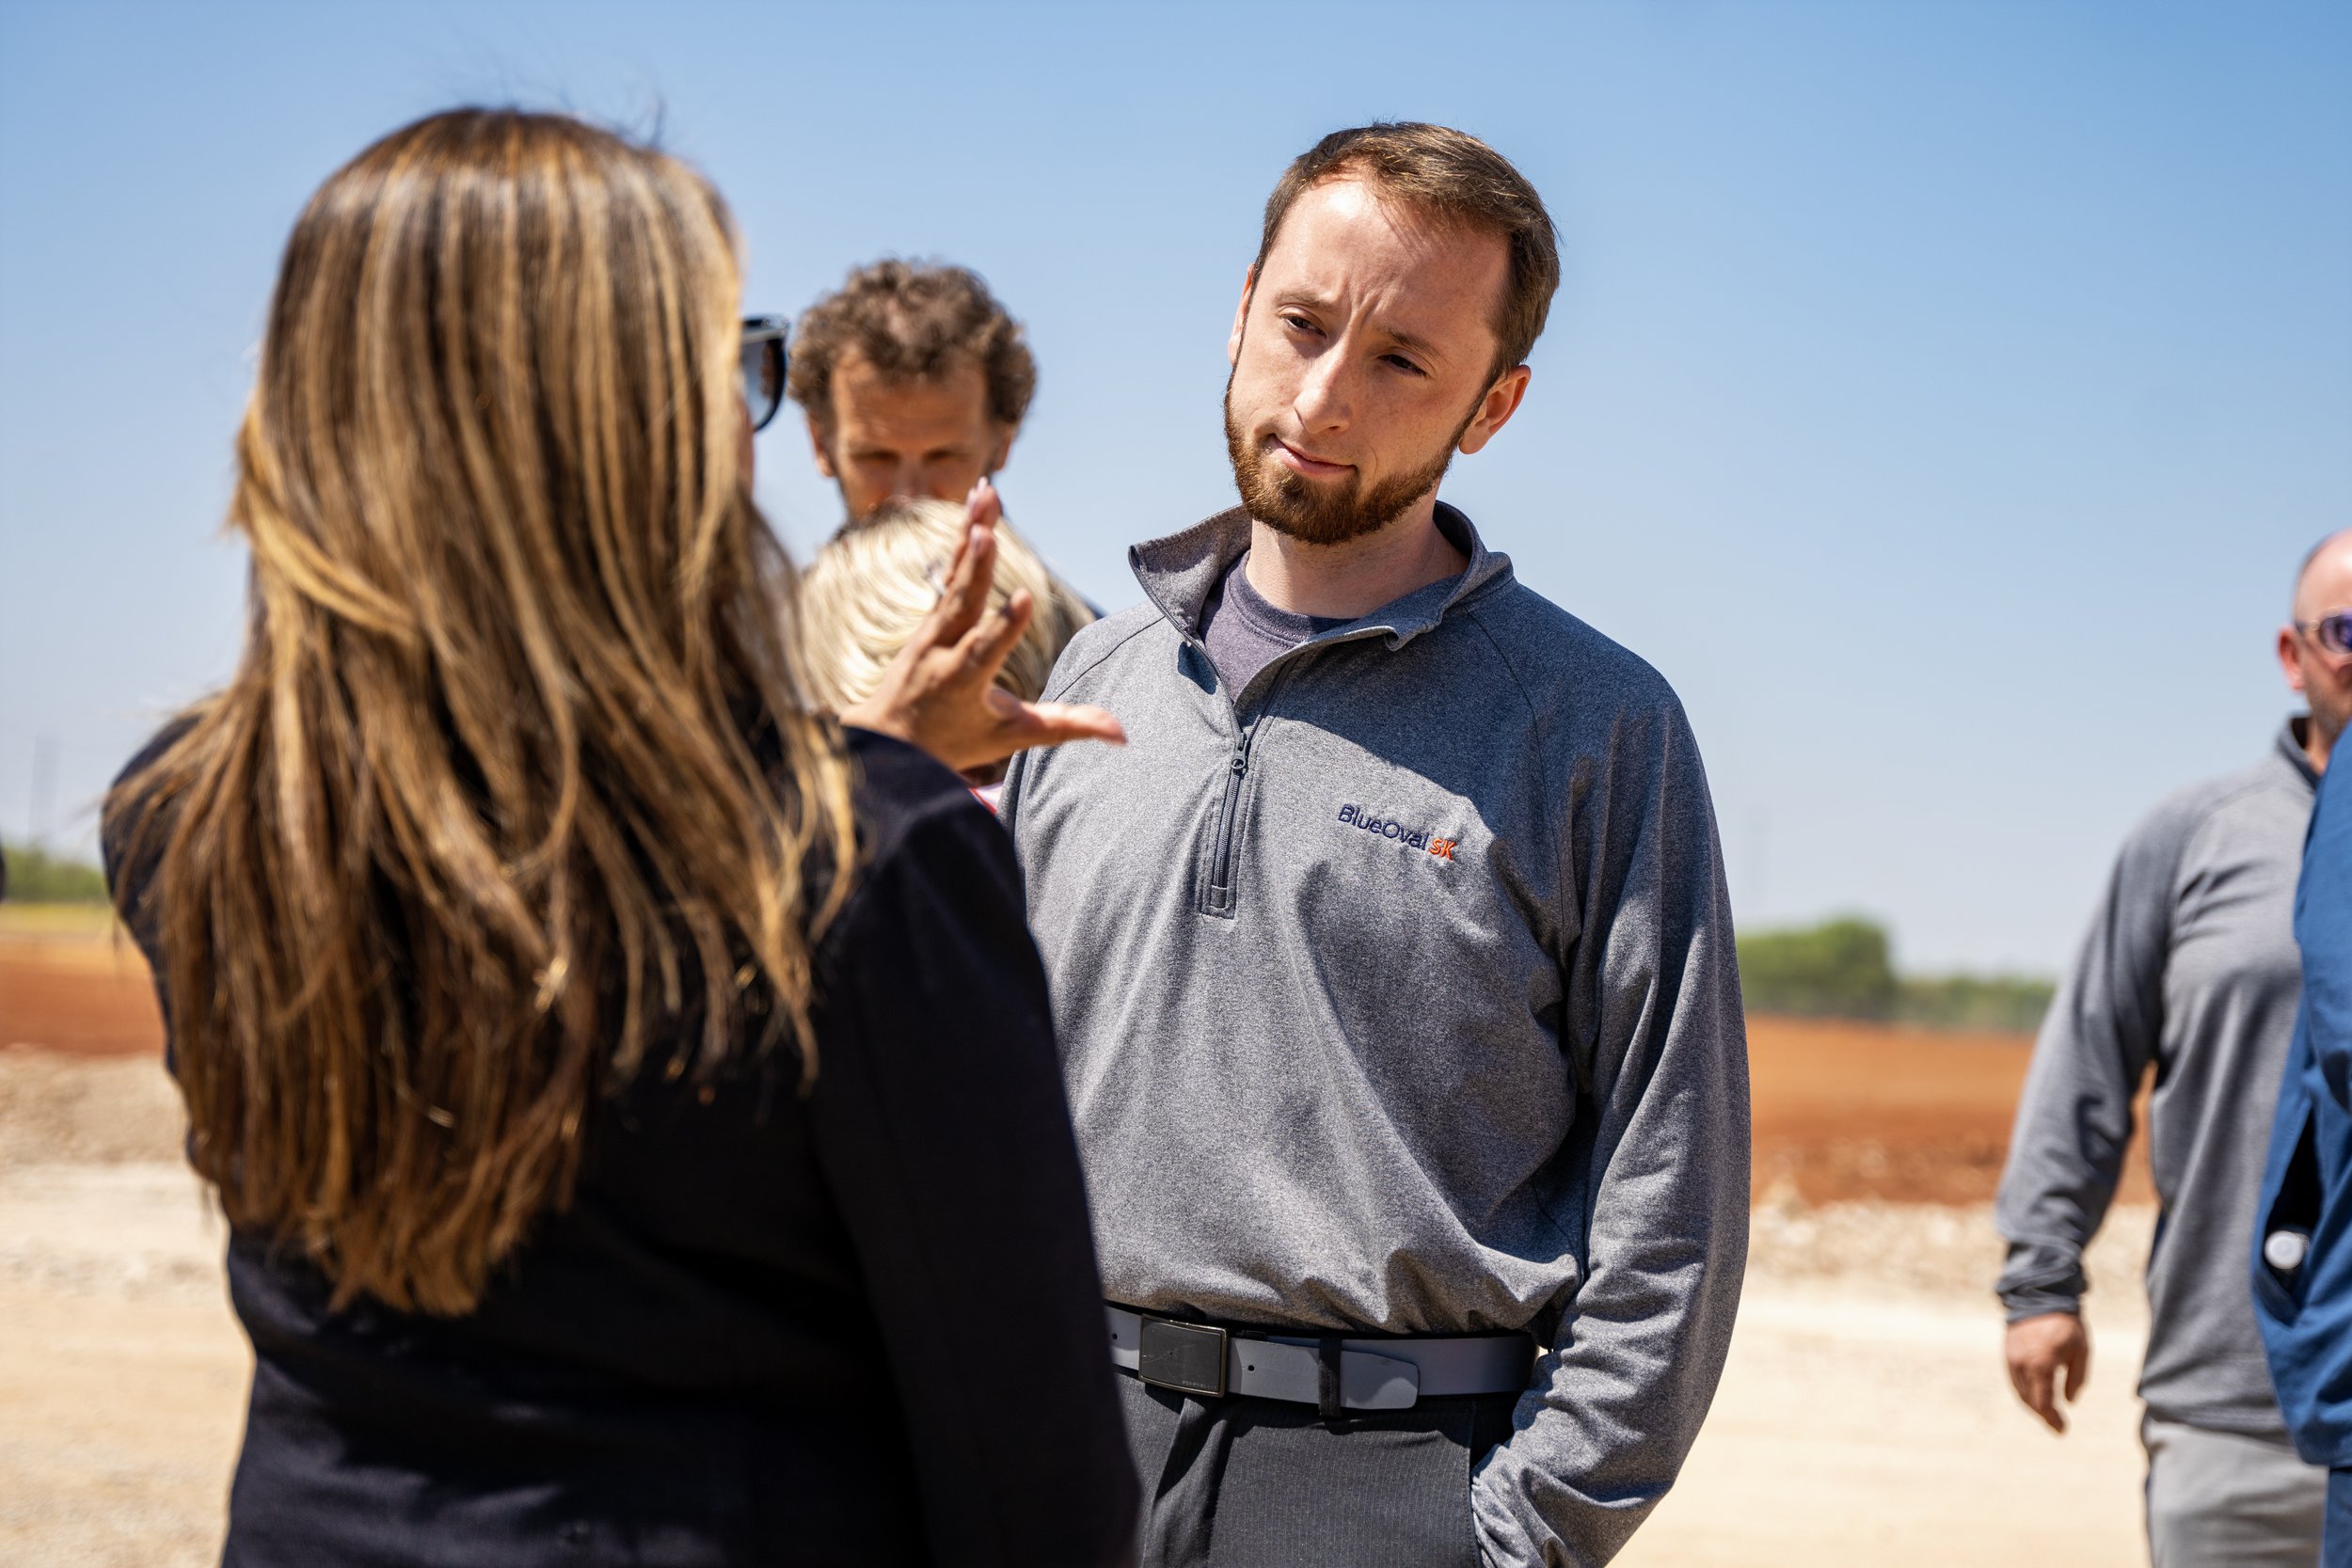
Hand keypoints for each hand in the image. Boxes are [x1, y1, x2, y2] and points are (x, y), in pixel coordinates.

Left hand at [839, 479, 1125, 773]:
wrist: (889, 735)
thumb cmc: (957, 739)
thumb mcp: (1012, 737)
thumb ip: (1067, 727)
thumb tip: (1124, 735)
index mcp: (962, 681)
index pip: (985, 649)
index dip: (1004, 626)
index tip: (1022, 597)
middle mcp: (941, 648)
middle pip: (961, 601)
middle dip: (975, 566)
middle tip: (984, 530)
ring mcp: (933, 625)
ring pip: (955, 573)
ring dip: (971, 531)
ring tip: (986, 492)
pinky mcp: (934, 610)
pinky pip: (951, 566)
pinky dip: (964, 533)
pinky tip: (979, 498)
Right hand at [2004, 1311, 2089, 1433]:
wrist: (2040, 1296)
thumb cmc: (2066, 1323)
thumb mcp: (2082, 1351)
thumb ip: (2076, 1379)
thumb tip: (2069, 1401)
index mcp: (2042, 1366)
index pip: (2043, 1403)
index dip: (2052, 1420)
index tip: (2062, 1430)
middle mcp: (2022, 1365)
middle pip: (2029, 1401)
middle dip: (2043, 1415)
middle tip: (2056, 1424)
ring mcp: (2012, 1358)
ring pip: (2020, 1391)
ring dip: (2033, 1404)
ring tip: (2046, 1411)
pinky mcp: (2008, 1352)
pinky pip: (2015, 1379)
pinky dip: (2025, 1390)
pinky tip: (2035, 1392)